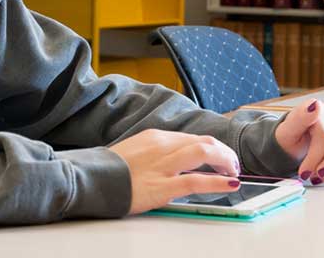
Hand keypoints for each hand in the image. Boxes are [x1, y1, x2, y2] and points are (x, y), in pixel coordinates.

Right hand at [107, 129, 240, 214]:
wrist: (90, 179)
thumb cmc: (107, 170)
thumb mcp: (133, 153)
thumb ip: (154, 154)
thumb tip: (171, 164)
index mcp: (155, 137)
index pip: (192, 138)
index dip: (212, 148)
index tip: (220, 157)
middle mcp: (162, 146)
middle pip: (203, 142)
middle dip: (223, 152)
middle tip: (232, 165)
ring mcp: (162, 165)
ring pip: (204, 153)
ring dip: (225, 161)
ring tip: (234, 172)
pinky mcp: (161, 186)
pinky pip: (196, 181)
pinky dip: (218, 181)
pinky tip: (230, 183)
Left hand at [274, 99, 323, 185]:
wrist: (290, 145)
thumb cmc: (288, 138)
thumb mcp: (286, 130)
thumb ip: (299, 118)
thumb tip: (315, 104)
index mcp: (317, 110)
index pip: (323, 131)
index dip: (316, 153)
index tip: (309, 166)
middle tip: (312, 176)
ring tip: (315, 178)